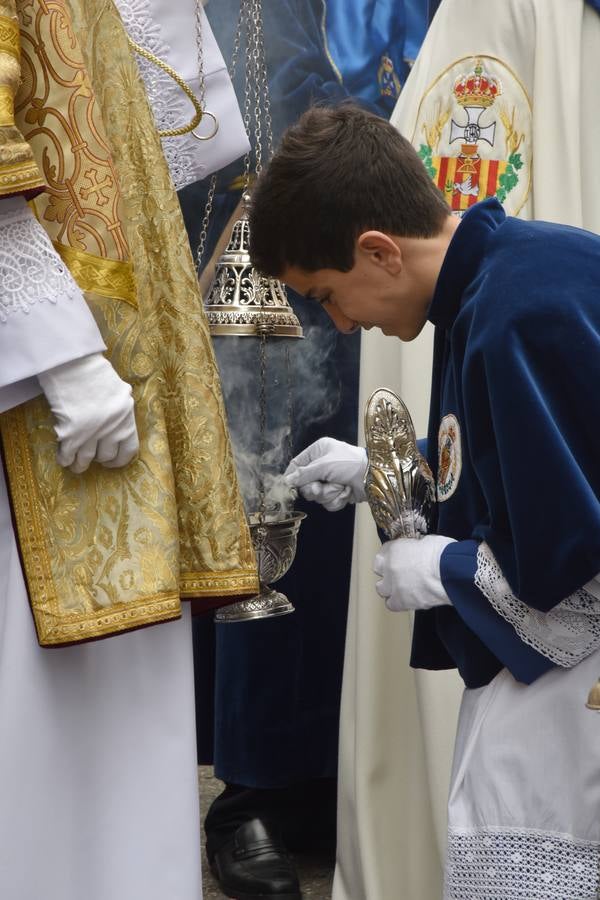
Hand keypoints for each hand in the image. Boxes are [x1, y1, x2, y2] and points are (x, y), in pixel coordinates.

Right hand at [38, 352, 138, 473]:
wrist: (73, 364)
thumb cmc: (95, 373)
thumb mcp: (119, 393)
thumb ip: (121, 411)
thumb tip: (119, 425)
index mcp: (126, 418)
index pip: (129, 450)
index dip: (119, 459)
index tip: (111, 461)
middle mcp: (112, 429)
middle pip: (106, 456)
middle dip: (98, 459)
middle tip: (92, 457)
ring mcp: (91, 433)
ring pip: (86, 460)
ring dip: (80, 464)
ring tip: (76, 464)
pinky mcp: (71, 434)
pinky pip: (68, 455)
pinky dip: (65, 459)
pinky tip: (63, 457)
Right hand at [284, 437, 366, 510]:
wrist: (373, 477)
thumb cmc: (349, 463)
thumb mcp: (324, 465)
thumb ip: (304, 473)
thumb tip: (286, 481)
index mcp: (318, 451)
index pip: (297, 464)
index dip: (292, 477)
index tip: (287, 487)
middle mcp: (322, 465)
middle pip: (305, 484)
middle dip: (314, 488)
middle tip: (319, 488)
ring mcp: (330, 480)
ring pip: (317, 496)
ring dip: (328, 493)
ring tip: (340, 486)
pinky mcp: (338, 493)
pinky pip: (328, 503)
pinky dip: (337, 499)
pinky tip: (346, 492)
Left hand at [373, 535, 455, 611]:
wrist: (448, 573)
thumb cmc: (443, 554)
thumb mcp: (427, 541)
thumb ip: (416, 549)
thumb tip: (418, 552)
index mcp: (394, 550)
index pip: (382, 553)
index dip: (389, 557)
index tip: (396, 558)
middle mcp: (389, 568)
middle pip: (379, 571)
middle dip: (388, 572)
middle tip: (399, 573)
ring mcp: (393, 586)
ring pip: (381, 589)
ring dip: (389, 588)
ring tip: (401, 588)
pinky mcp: (401, 602)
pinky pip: (391, 605)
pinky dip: (396, 603)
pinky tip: (406, 600)